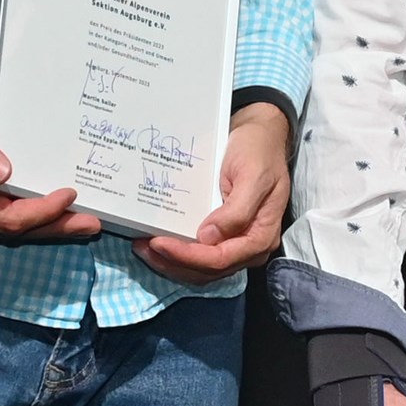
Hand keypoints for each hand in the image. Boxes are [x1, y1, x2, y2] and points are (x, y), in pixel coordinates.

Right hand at [0, 78, 104, 242]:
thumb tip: (3, 173)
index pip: (4, 220)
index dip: (41, 212)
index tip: (69, 195)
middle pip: (7, 233)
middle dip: (52, 228)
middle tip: (92, 224)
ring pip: (0, 231)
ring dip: (39, 227)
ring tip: (78, 221)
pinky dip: (18, 219)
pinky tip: (42, 212)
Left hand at [136, 102, 294, 283]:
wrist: (262, 136)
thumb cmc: (258, 152)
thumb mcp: (253, 176)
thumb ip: (236, 210)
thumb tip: (208, 238)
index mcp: (260, 236)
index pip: (220, 259)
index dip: (188, 256)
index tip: (158, 242)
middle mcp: (249, 247)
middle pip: (208, 270)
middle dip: (173, 263)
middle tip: (143, 247)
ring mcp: (236, 243)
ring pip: (202, 269)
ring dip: (172, 263)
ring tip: (144, 249)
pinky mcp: (224, 236)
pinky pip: (200, 254)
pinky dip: (178, 254)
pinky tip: (158, 243)